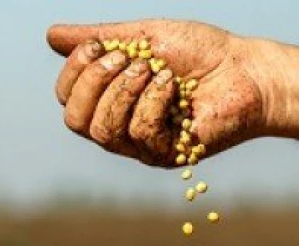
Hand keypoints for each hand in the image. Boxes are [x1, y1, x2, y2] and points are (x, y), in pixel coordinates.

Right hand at [46, 20, 271, 165]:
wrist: (247, 71)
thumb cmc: (202, 53)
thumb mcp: (144, 36)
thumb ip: (100, 38)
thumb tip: (51, 35)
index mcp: (111, 99)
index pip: (67, 99)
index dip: (74, 72)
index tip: (100, 46)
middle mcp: (121, 126)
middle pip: (75, 120)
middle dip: (94, 82)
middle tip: (128, 58)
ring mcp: (142, 144)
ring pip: (103, 131)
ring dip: (124, 91)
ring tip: (155, 70)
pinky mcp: (167, 155)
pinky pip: (140, 133)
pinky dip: (153, 102)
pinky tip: (173, 88)